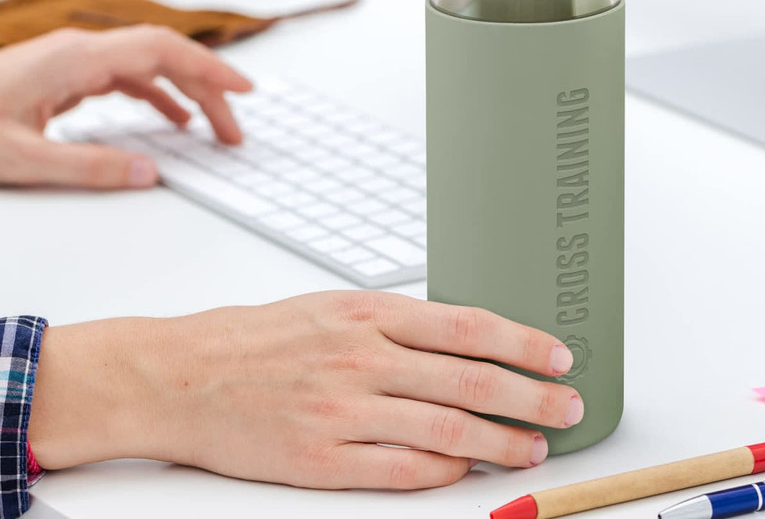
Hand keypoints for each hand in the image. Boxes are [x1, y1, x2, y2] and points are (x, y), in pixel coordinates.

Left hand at [0, 26, 251, 188]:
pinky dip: (159, 95)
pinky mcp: (68, 75)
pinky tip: (172, 118)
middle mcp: (83, 52)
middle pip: (165, 56)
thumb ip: (89, 167)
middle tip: (234, 131)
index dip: (210, 67)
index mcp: (79, 60)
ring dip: (187, 94)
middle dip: (208, 89)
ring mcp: (76, 61)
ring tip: (213, 128)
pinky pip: (128, 78)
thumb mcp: (22, 159)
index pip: (162, 49)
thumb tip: (150, 173)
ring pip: (150, 67)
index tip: (244, 90)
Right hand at [28, 291, 582, 489]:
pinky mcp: (322, 459)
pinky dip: (446, 469)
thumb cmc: (258, 337)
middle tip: (567, 406)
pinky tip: (469, 468)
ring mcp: (343, 411)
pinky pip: (403, 468)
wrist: (184, 373)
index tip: (557, 354)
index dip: (522, 342)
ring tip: (534, 445)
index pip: (466, 325)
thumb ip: (392, 324)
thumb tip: (458, 341)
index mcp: (365, 312)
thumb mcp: (329, 307)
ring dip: (501, 439)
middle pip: (470, 378)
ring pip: (448, 427)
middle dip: (531, 394)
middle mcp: (361, 358)